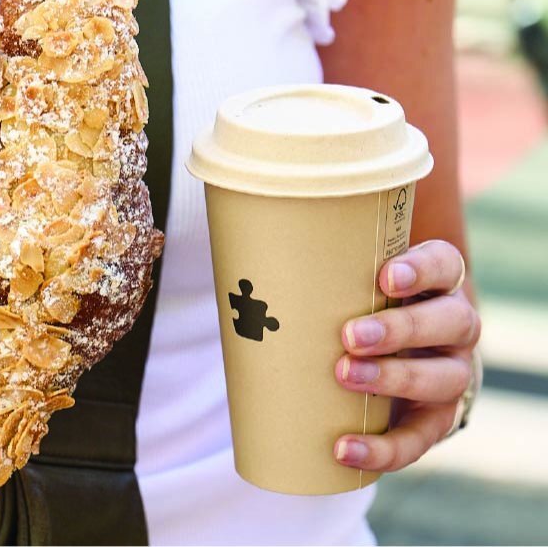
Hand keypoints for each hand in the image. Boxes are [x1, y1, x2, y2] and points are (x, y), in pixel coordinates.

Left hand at [333, 240, 479, 471]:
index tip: (384, 276)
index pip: (444, 266)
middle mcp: (454, 326)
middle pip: (450, 322)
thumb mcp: (347, 285)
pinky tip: (344, 448)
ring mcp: (452, 374)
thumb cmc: (354, 308)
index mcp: (436, 284)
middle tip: (350, 336)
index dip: (421, 270)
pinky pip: (419, 439)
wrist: (390, 357)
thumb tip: (247, 255)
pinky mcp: (436, 420)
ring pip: (445, 378)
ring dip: (394, 378)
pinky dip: (383, 447)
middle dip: (400, 329)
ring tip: (345, 377)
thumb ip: (320, 273)